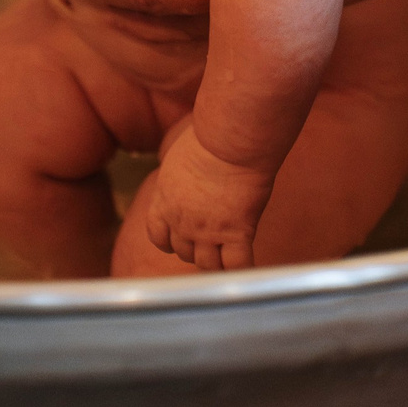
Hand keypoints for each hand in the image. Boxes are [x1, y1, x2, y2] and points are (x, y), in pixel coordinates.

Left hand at [142, 120, 271, 270]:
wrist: (229, 142)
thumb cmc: (209, 138)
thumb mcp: (178, 158)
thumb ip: (177, 177)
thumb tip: (185, 174)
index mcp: (164, 200)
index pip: (158, 237)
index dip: (171, 241)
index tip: (184, 237)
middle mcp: (180, 221)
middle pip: (184, 252)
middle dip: (197, 249)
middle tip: (213, 240)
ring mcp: (207, 231)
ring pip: (207, 265)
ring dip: (217, 261)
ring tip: (230, 253)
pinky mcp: (235, 233)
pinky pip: (236, 266)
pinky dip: (242, 269)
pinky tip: (249, 264)